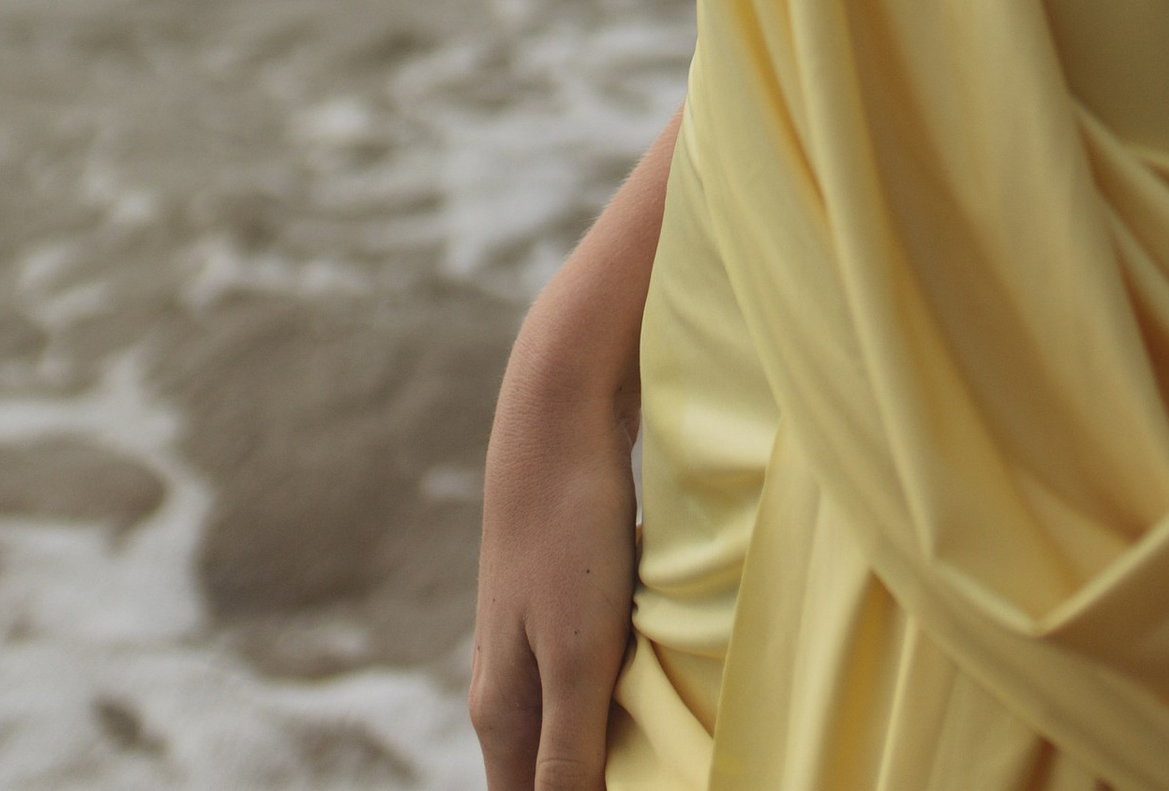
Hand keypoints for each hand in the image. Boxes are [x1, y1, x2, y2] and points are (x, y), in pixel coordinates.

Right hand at [468, 317, 640, 790]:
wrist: (561, 414)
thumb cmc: (569, 536)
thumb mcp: (577, 657)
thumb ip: (568, 753)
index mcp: (501, 713)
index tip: (645, 785)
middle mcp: (507, 684)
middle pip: (547, 774)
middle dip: (598, 782)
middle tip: (664, 766)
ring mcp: (533, 639)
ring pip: (572, 724)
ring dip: (613, 745)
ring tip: (668, 743)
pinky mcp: (566, 601)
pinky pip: (593, 675)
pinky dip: (624, 695)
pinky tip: (663, 685)